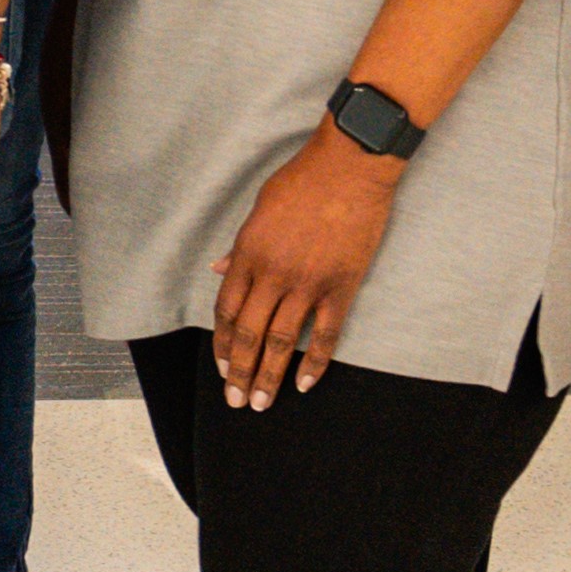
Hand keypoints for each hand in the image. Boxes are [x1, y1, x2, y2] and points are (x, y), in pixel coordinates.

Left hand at [211, 123, 404, 405]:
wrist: (351, 168)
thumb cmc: (302, 180)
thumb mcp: (259, 208)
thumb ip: (240, 246)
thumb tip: (219, 270)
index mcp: (249, 253)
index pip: (227, 310)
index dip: (223, 343)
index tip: (223, 366)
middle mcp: (273, 273)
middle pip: (250, 334)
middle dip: (240, 372)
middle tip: (235, 400)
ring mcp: (308, 283)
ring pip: (282, 341)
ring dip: (269, 376)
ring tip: (261, 403)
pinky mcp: (341, 287)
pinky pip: (325, 334)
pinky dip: (315, 363)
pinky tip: (304, 385)